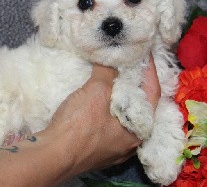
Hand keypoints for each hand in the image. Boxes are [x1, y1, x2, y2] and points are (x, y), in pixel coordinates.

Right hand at [45, 56, 160, 173]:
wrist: (53, 155)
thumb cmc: (79, 125)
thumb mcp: (96, 92)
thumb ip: (107, 72)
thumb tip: (110, 58)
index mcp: (138, 129)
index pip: (152, 92)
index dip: (149, 69)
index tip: (144, 52)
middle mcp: (130, 142)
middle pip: (139, 106)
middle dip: (135, 83)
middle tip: (130, 63)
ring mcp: (113, 148)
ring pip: (123, 117)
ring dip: (120, 96)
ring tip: (115, 77)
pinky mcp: (97, 149)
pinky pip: (109, 124)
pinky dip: (108, 108)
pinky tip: (100, 99)